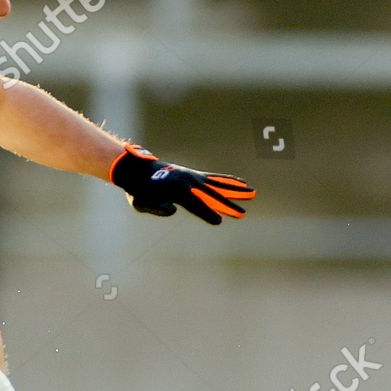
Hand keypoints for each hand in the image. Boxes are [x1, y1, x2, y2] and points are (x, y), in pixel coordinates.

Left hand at [108, 142, 255, 224]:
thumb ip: (156, 208)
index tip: (219, 221)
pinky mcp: (195, 175)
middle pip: (212, 195)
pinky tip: (241, 183)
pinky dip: (228, 181)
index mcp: (176, 191)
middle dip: (227, 205)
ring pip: (218, 185)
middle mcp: (188, 182)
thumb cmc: (139, 191)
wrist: (138, 170)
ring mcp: (193, 177)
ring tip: (252, 193)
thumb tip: (174, 209)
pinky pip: (215, 178)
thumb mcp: (141, 203)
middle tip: (242, 213)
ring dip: (235, 190)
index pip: (195, 205)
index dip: (207, 213)